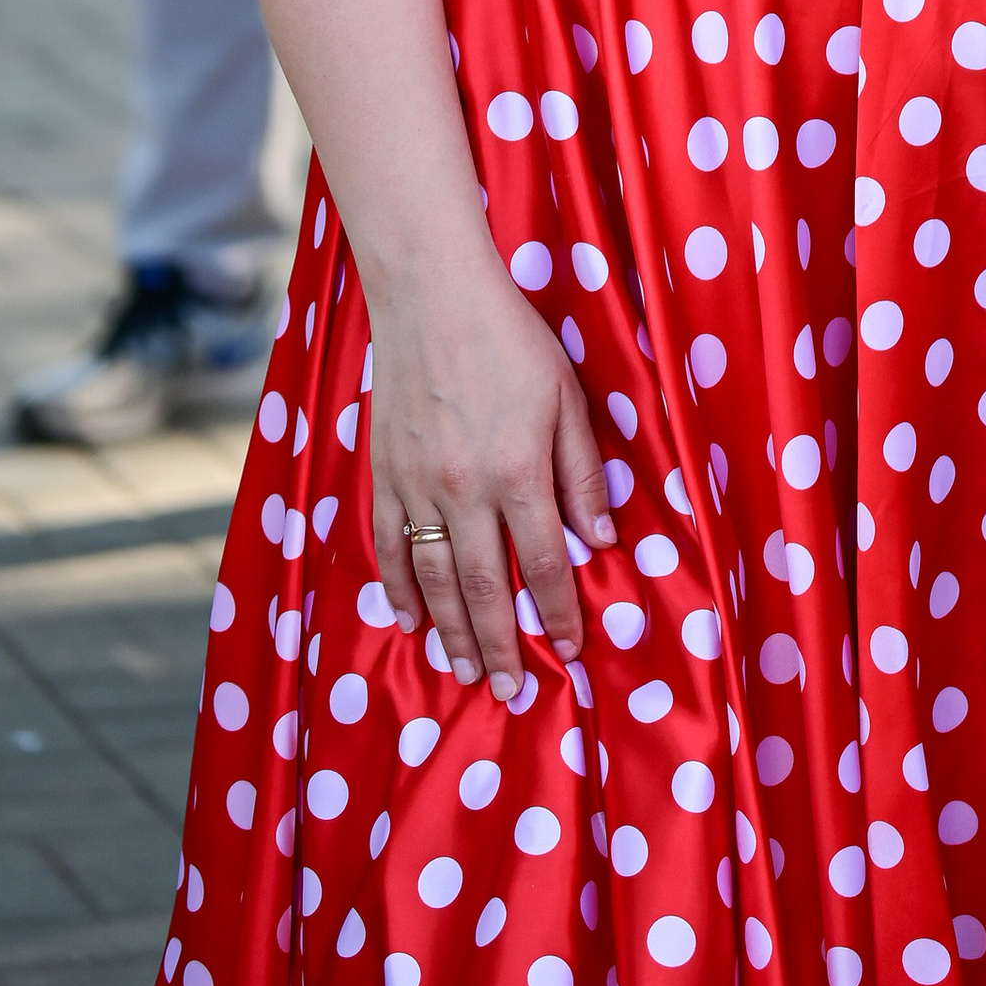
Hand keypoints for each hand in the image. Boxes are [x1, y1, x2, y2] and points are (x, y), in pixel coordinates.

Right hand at [365, 247, 615, 699]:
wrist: (431, 295)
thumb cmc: (510, 339)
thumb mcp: (566, 396)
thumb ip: (583, 471)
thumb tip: (602, 537)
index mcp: (519, 470)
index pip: (545, 561)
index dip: (558, 611)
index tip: (568, 649)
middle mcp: (466, 489)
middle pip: (485, 586)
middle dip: (501, 644)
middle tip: (510, 690)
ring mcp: (418, 485)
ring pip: (435, 578)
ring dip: (451, 632)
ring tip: (466, 672)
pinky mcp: (384, 473)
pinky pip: (390, 545)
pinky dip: (399, 588)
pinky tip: (410, 619)